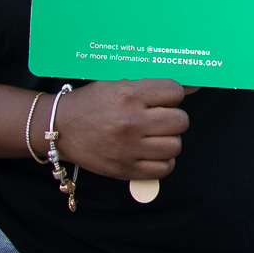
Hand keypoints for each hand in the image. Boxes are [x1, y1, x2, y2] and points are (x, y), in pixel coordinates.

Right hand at [53, 79, 189, 180]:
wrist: (59, 128)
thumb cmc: (93, 102)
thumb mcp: (121, 83)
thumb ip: (156, 85)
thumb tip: (194, 87)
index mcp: (130, 95)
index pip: (175, 92)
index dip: (173, 95)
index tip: (164, 99)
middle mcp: (131, 122)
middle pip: (180, 121)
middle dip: (174, 119)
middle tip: (160, 119)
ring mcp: (127, 148)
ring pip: (175, 146)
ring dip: (169, 141)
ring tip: (155, 136)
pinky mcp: (123, 169)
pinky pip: (162, 169)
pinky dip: (163, 162)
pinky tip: (152, 153)